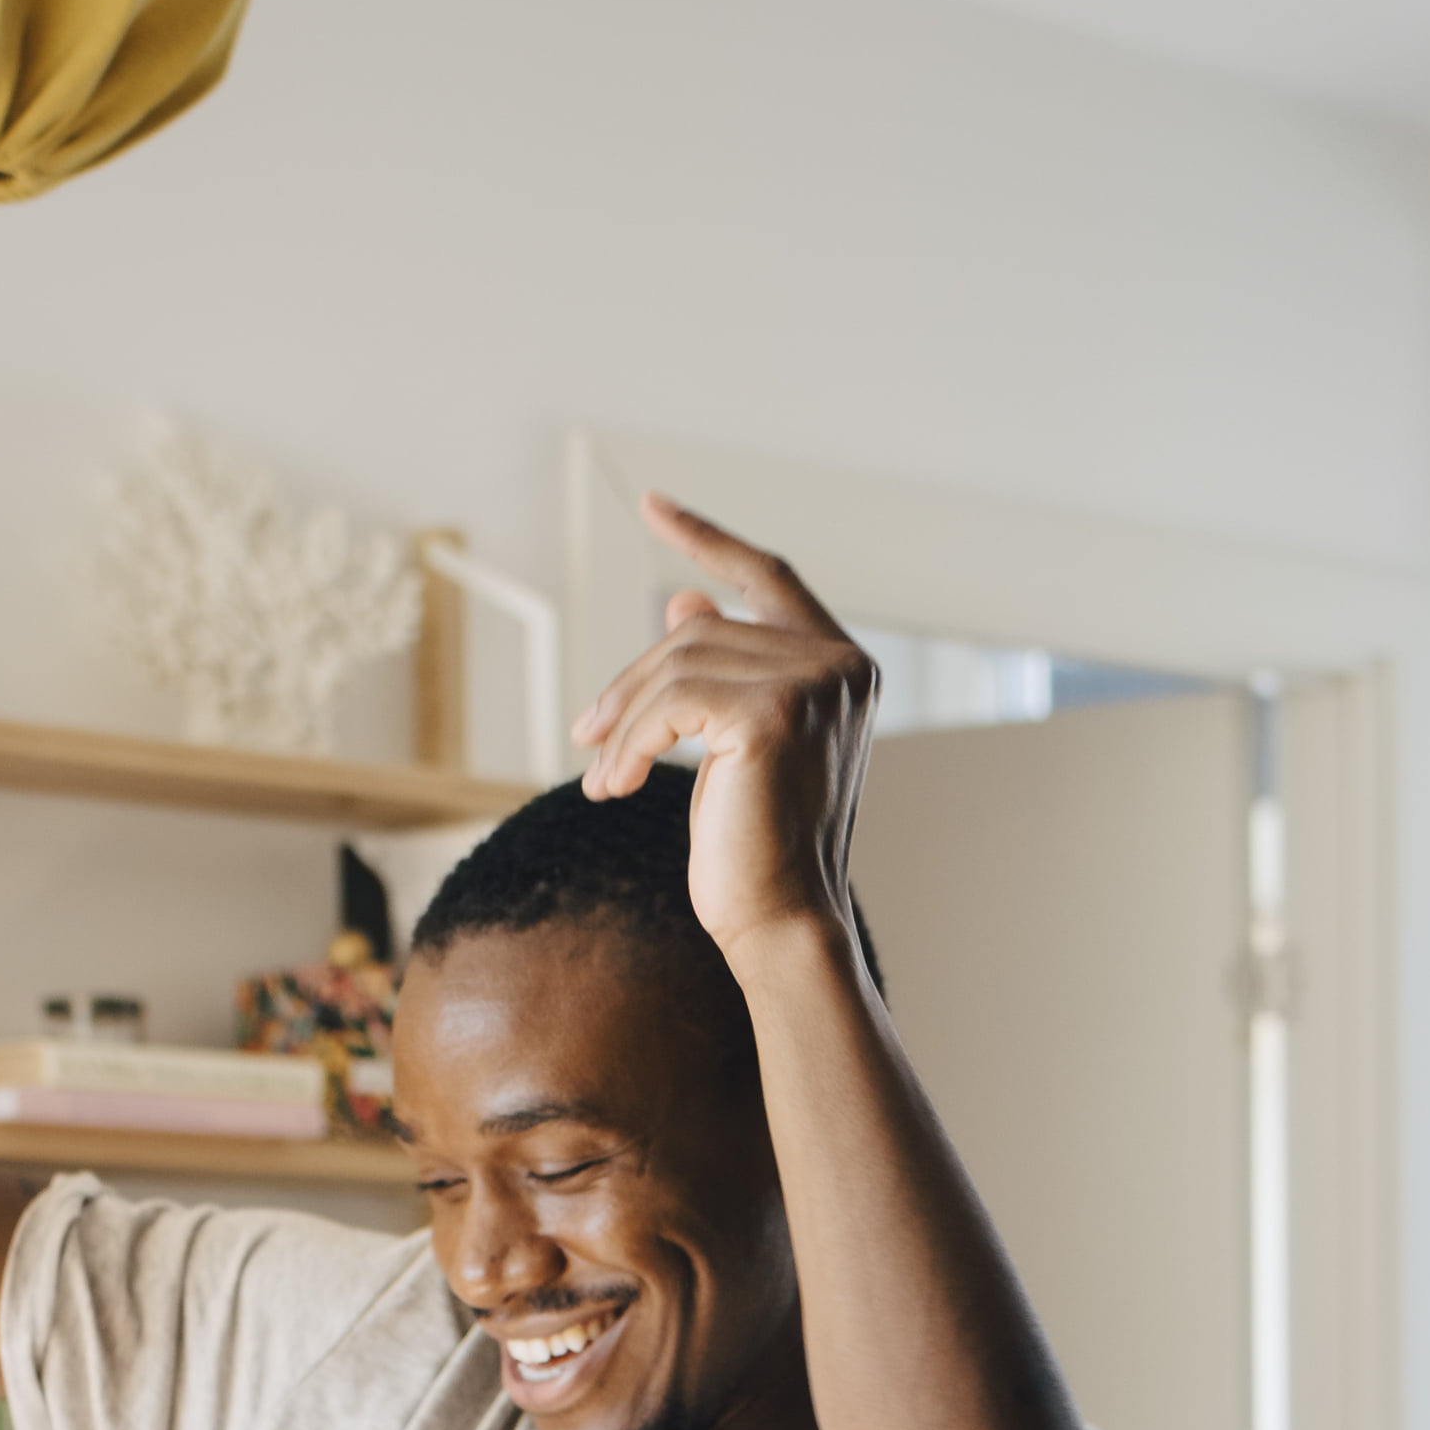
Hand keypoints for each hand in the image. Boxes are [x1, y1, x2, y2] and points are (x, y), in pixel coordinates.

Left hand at [570, 494, 873, 965]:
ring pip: (677, 664)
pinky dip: (627, 742)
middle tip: (584, 736)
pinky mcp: (772, 714)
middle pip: (701, 631)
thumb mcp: (732, 745)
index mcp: (846, 666)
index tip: (653, 504)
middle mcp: (842, 666)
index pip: (769, 577)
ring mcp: (814, 685)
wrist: (782, 924)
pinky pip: (669, 702)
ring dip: (622, 722)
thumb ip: (720, 671)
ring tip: (600, 772)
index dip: (709, 539)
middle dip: (631, 683)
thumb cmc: (758, 846)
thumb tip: (681, 604)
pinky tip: (611, 787)